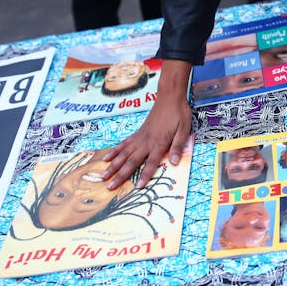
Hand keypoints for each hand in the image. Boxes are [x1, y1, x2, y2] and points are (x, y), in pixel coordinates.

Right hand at [103, 60, 191, 188]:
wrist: (169, 97)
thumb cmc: (179, 114)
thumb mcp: (184, 130)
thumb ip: (177, 147)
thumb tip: (173, 163)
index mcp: (158, 143)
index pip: (150, 163)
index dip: (145, 176)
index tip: (137, 188)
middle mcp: (146, 142)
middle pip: (131, 162)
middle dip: (120, 176)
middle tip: (109, 187)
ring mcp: (140, 137)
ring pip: (123, 154)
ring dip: (112, 166)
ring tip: (102, 176)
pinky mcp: (137, 133)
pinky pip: (123, 144)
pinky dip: (114, 152)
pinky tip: (107, 158)